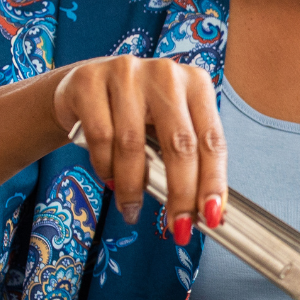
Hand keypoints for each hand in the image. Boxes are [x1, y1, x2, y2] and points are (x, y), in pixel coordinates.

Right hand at [53, 56, 226, 242]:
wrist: (86, 86)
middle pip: (179, 143)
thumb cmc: (136, 112)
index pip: (211, 139)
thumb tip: (206, 209)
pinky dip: (106, 169)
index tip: (212, 216)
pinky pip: (100, 138)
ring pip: (134, 144)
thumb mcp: (168, 126)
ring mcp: (126, 73)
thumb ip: (188, 158)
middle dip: (181, 193)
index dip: (213, 181)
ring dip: (134, 188)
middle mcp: (165, 74)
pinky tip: (110, 181)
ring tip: (132, 209)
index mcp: (195, 83)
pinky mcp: (90, 81)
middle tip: (178, 227)